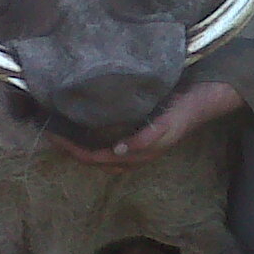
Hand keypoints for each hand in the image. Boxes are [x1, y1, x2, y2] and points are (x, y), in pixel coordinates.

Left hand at [49, 82, 243, 169]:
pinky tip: (83, 118)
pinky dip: (92, 131)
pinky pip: (107, 135)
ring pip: (99, 147)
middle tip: (48, 129)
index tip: (53, 134)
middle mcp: (132, 150)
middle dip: (71, 146)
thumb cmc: (185, 111)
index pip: (95, 157)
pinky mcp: (137, 127)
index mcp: (137, 153)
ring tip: (60, 125)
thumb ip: (146, 138)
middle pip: (93, 156)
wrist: (204, 97)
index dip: (73, 149)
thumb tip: (118, 150)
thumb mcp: (167, 125)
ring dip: (79, 140)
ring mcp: (134, 140)